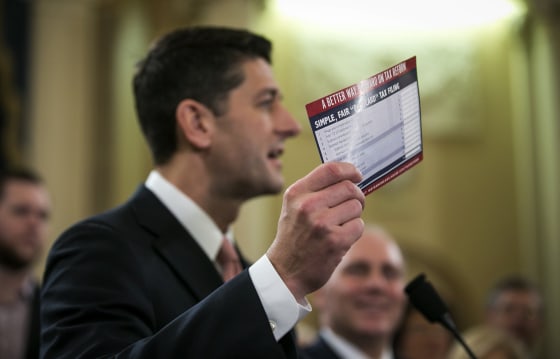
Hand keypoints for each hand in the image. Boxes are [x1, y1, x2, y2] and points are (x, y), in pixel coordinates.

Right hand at [266, 162, 364, 300]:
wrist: (285, 271)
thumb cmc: (295, 235)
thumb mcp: (295, 206)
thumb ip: (316, 189)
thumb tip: (350, 176)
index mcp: (297, 193)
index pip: (331, 169)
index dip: (350, 170)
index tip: (357, 175)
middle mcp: (307, 206)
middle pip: (350, 188)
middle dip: (356, 196)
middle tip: (351, 206)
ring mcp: (321, 223)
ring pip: (356, 207)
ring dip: (354, 216)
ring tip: (338, 226)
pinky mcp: (335, 241)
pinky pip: (359, 225)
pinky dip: (354, 232)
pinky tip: (340, 238)